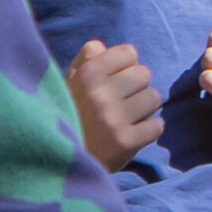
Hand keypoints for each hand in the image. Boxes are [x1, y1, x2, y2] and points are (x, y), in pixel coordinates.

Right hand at [67, 40, 163, 171]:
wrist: (55, 165)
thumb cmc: (66, 118)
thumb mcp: (65, 84)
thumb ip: (84, 61)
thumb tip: (103, 46)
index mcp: (86, 74)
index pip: (129, 52)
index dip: (124, 67)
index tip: (112, 82)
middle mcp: (100, 94)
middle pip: (145, 74)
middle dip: (135, 88)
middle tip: (118, 104)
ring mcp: (113, 119)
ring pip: (154, 98)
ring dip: (143, 109)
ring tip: (124, 119)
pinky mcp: (125, 143)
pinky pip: (157, 125)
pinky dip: (147, 131)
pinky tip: (130, 136)